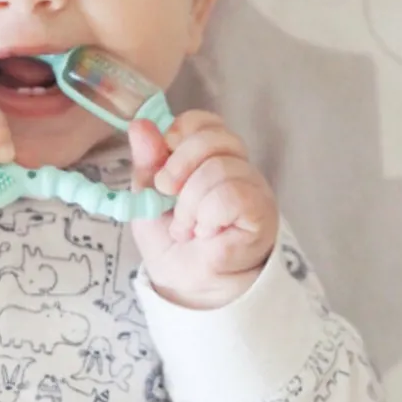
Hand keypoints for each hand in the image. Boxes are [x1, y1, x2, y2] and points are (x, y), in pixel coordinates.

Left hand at [129, 111, 277, 309]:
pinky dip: (209, 215)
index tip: (161, 162)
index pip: (205, 121)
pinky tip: (207, 232)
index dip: (181, 132)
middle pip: (214, 137)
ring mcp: (253, 185)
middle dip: (179, 165)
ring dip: (190, 203)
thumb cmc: (170, 236)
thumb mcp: (147, 193)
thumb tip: (140, 125)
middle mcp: (237, 164)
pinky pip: (233, 195)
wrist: (184, 280)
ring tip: (186, 227)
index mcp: (210, 154)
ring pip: (220, 168)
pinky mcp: (262, 211)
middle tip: (166, 194)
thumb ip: (147, 159)